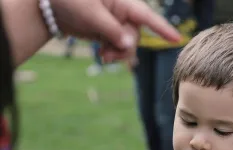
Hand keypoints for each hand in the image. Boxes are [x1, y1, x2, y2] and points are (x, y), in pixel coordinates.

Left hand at [51, 0, 180, 61]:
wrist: (51, 7)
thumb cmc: (71, 1)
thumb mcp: (91, 16)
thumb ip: (112, 31)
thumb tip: (130, 46)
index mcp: (123, 2)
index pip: (146, 16)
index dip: (162, 29)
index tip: (177, 40)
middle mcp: (124, 13)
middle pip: (136, 36)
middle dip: (124, 48)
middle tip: (107, 56)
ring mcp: (117, 23)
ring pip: (129, 45)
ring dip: (118, 54)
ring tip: (103, 57)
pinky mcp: (110, 33)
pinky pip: (119, 47)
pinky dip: (113, 53)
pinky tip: (102, 55)